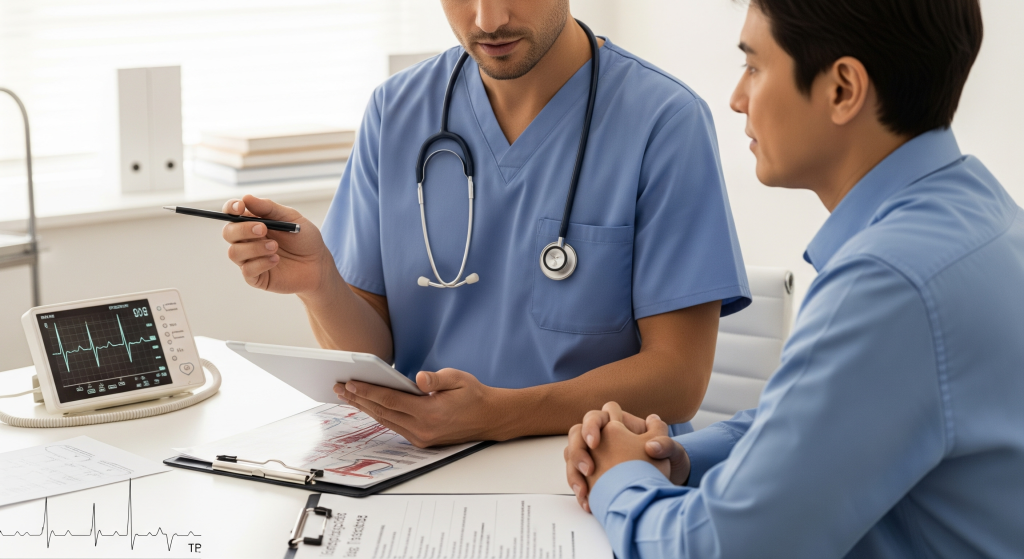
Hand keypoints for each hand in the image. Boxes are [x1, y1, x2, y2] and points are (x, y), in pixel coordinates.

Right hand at [221, 194, 333, 293]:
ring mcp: (250, 259)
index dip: (231, 208)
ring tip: (275, 247)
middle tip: (263, 229)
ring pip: (234, 252)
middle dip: (243, 229)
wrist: (318, 264)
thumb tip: (246, 198)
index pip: (232, 213)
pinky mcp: (256, 277)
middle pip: (228, 233)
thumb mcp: (291, 218)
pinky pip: (247, 270)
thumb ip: (269, 208)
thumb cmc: (304, 239)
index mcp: (253, 223)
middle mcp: (247, 240)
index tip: (240, 207)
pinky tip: (276, 260)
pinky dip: (261, 263)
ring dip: (254, 248)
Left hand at [333, 368, 506, 446]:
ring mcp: (421, 437)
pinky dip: (379, 415)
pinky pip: (394, 426)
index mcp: (430, 413)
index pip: (390, 400)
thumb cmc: (473, 395)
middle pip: (382, 412)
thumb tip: (419, 378)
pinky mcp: (421, 440)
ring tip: (348, 396)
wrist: (489, 418)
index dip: (368, 391)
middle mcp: (422, 429)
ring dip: (365, 408)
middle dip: (359, 399)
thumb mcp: (458, 379)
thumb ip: (437, 379)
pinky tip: (369, 406)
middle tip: (339, 388)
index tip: (351, 382)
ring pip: (385, 421)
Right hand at [565, 402, 690, 511]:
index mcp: (617, 424)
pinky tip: (587, 502)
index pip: (596, 417)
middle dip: (578, 452)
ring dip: (573, 474)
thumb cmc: (665, 461)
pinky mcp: (590, 475)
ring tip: (584, 492)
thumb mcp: (671, 451)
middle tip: (588, 470)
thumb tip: (652, 446)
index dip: (591, 427)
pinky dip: (579, 490)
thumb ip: (665, 444)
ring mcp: (592, 456)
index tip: (595, 444)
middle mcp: (601, 438)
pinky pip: (575, 477)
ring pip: (571, 457)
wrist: (660, 486)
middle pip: (576, 435)